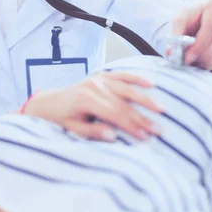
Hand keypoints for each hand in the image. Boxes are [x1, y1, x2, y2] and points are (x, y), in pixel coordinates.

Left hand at [25, 72, 161, 141]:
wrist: (49, 102)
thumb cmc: (61, 118)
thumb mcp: (73, 128)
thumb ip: (93, 132)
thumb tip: (113, 136)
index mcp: (86, 99)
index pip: (114, 114)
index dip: (131, 126)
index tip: (145, 136)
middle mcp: (94, 86)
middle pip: (123, 103)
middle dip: (142, 117)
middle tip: (158, 129)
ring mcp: (98, 79)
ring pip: (126, 89)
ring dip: (145, 99)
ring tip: (162, 109)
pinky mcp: (101, 76)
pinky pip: (122, 75)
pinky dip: (136, 78)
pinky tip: (151, 83)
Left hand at [172, 0, 211, 69]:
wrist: (198, 19)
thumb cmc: (190, 17)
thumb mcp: (179, 19)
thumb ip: (176, 33)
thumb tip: (172, 50)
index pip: (211, 25)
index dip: (200, 44)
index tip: (188, 56)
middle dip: (206, 53)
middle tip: (192, 61)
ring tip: (196, 62)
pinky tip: (204, 62)